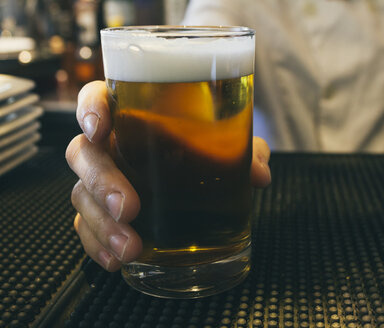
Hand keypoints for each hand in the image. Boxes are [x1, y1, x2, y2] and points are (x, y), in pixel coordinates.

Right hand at [66, 81, 270, 271]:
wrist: (200, 182)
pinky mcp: (104, 213)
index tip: (100, 127)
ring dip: (102, 224)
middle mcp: (111, 147)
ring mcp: (102, 182)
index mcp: (132, 116)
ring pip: (82, 196)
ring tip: (131, 248)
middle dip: (101, 181)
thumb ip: (244, 150)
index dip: (89, 108)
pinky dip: (97, 244)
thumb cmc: (205, 150)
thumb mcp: (229, 145)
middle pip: (83, 154)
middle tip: (129, 207)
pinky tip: (115, 260)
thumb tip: (258, 174)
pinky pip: (87, 227)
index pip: (96, 98)